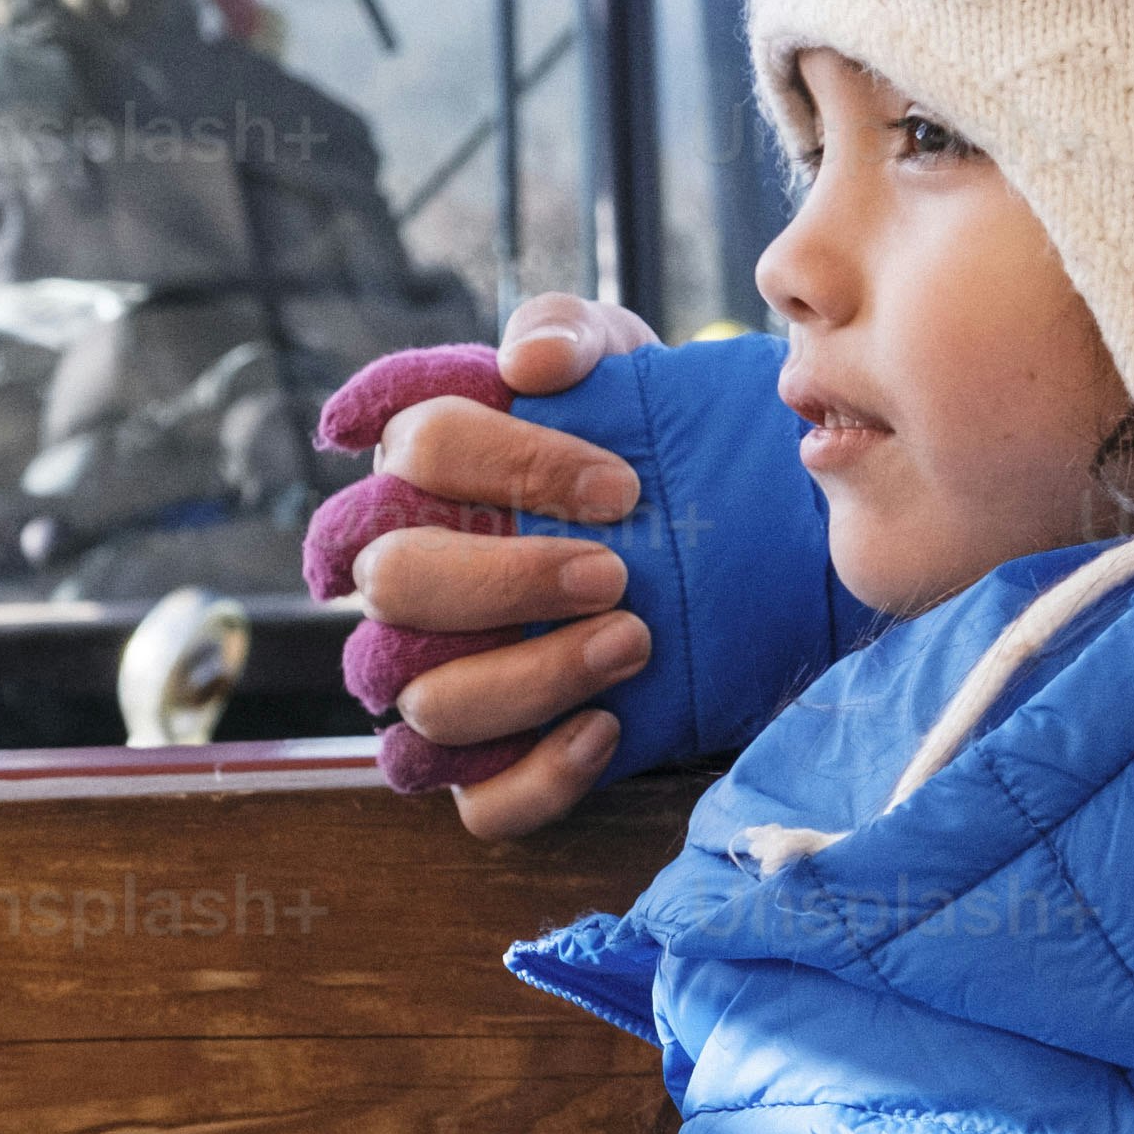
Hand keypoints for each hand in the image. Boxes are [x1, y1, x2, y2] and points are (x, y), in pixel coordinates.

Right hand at [303, 299, 663, 843]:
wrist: (744, 547)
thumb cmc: (652, 448)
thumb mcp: (626, 367)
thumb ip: (569, 333)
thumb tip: (528, 367)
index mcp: (425, 469)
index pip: (410, 447)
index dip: (503, 462)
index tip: (618, 485)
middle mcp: (409, 575)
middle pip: (390, 581)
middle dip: (504, 579)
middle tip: (616, 571)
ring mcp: (437, 676)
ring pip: (423, 701)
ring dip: (529, 677)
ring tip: (634, 641)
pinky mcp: (491, 763)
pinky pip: (477, 800)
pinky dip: (538, 775)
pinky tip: (608, 731)